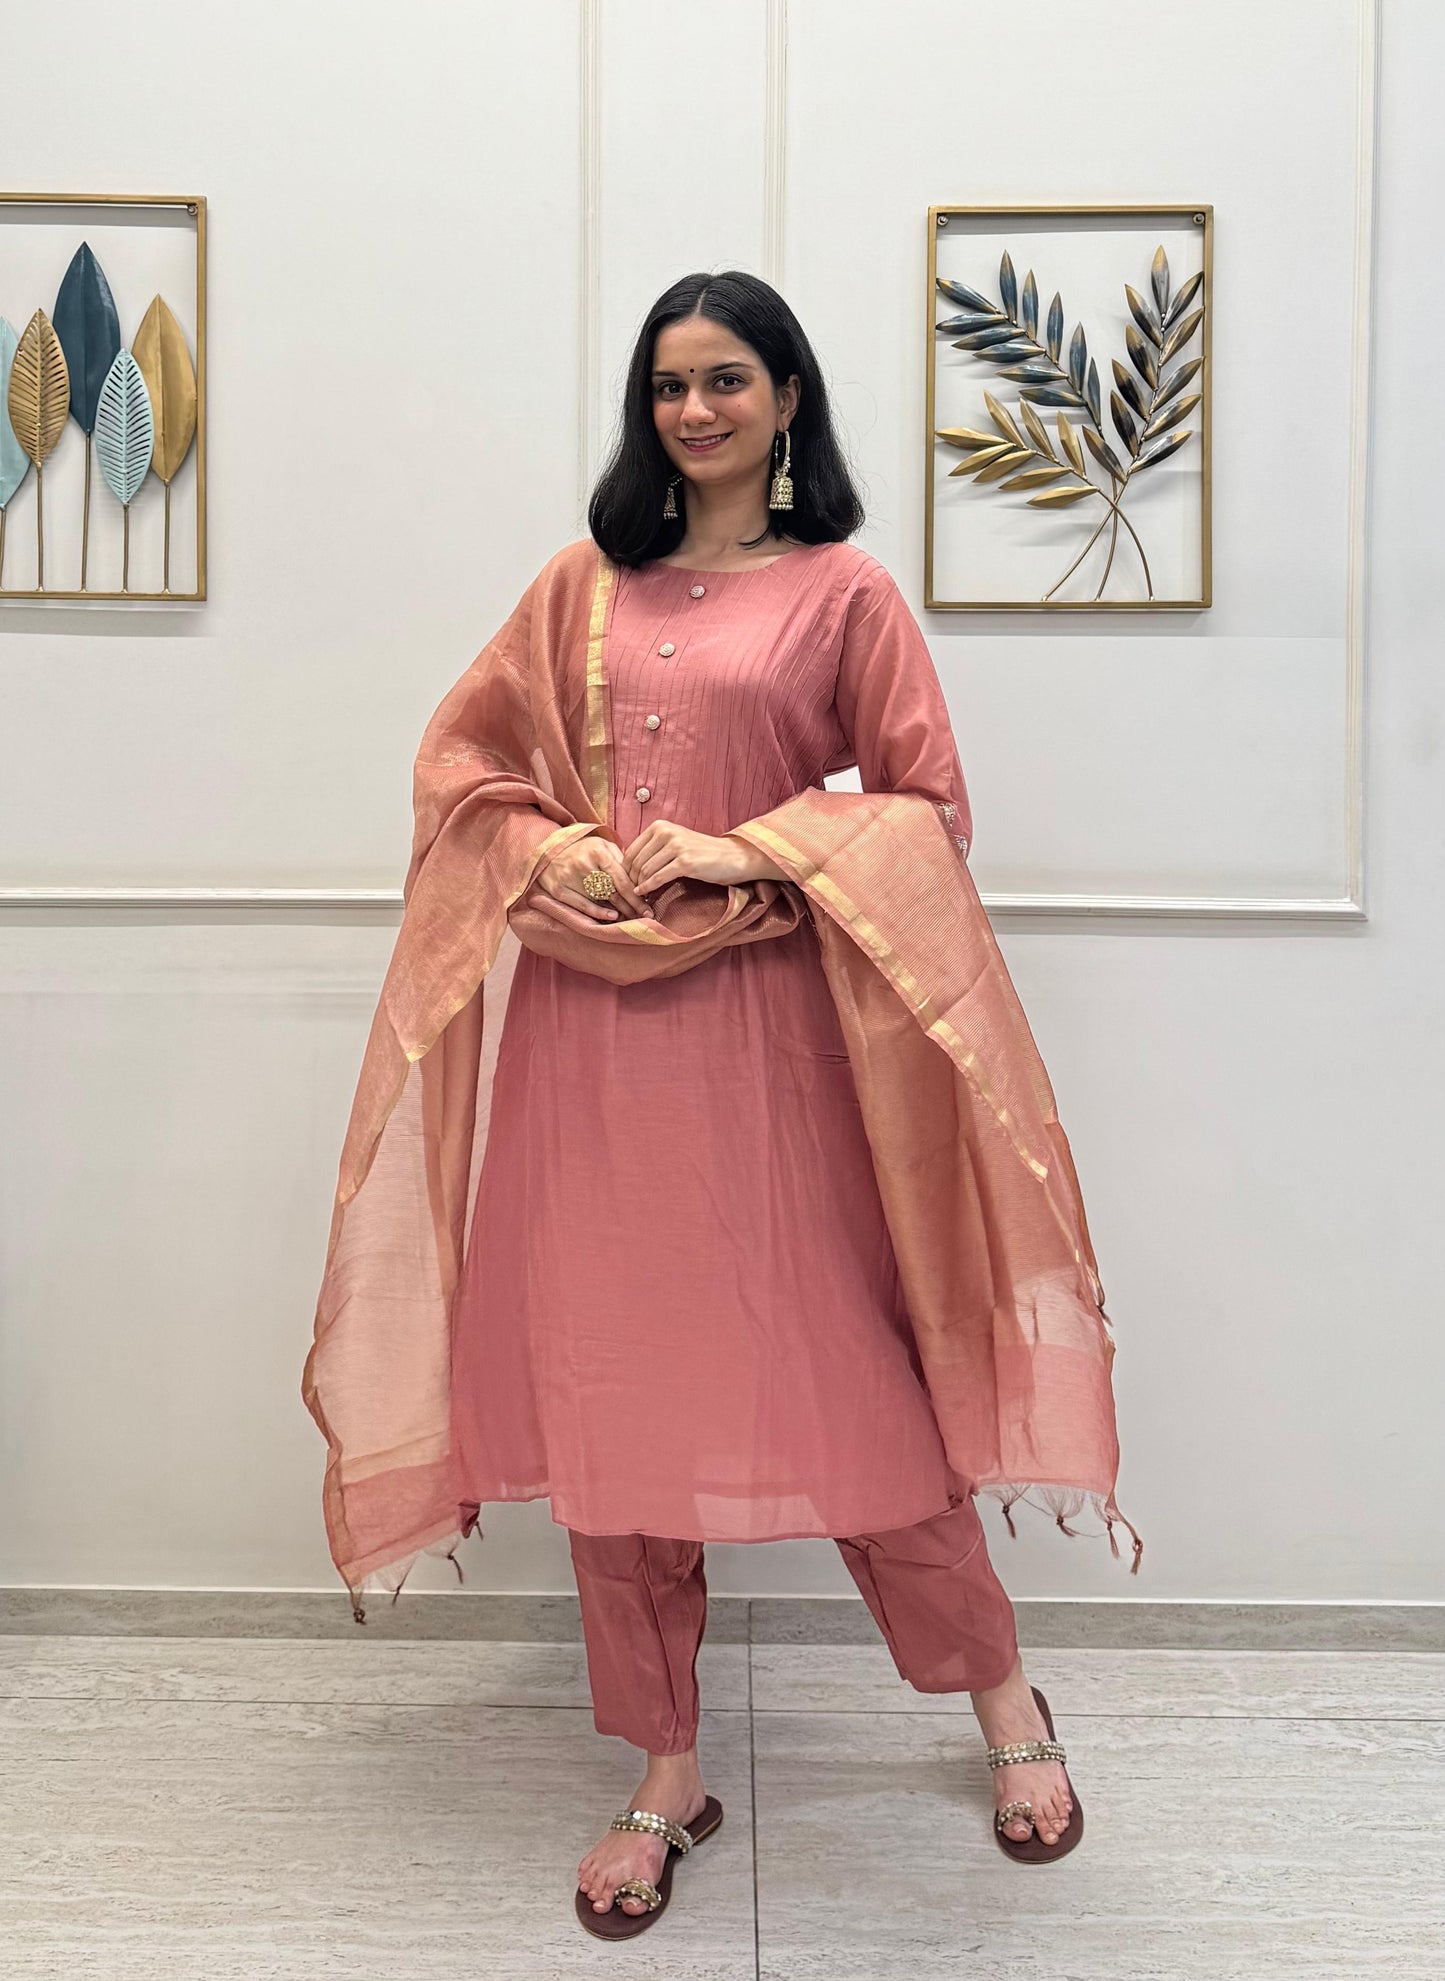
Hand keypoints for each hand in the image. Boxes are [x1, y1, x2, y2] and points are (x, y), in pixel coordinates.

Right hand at [526, 835, 653, 923]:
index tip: (648, 909)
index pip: (622, 879)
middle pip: (613, 892)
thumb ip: (620, 859)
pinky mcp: (559, 890)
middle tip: (644, 918)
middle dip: (631, 907)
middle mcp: (583, 864)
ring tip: (631, 918)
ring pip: (600, 900)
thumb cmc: (582, 849)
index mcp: (597, 851)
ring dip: (618, 912)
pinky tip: (612, 917)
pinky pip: (582, 906)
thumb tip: (639, 879)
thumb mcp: (602, 845)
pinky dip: (598, 914)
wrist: (547, 850)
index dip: (637, 897)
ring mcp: (569, 878)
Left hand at [622, 820, 785, 892]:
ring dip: (638, 887)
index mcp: (660, 826)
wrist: (733, 857)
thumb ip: (654, 849)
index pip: (631, 850)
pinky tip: (645, 895)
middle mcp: (666, 832)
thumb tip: (628, 866)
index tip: (625, 883)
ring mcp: (676, 846)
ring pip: (645, 871)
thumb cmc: (703, 853)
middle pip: (635, 862)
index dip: (625, 869)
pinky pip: (657, 878)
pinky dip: (648, 888)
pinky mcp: (685, 862)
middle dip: (630, 880)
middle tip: (629, 894)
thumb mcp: (675, 843)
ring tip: (637, 898)